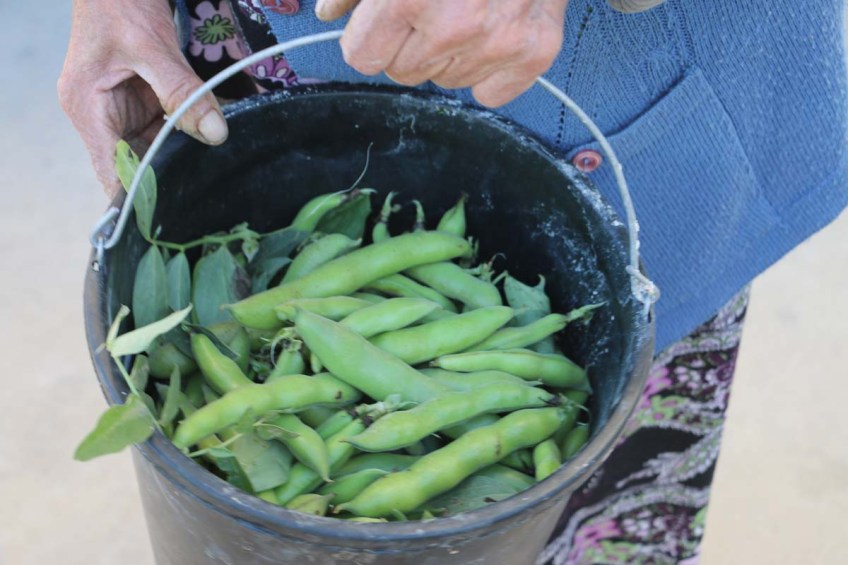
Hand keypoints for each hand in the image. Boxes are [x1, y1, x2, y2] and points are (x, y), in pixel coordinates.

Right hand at [58, 0, 227, 195]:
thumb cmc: (120, 4)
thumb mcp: (153, 48)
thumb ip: (184, 92)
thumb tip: (216, 133)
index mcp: (87, 107)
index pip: (110, 169)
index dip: (138, 194)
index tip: (172, 210)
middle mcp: (98, 116)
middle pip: (133, 164)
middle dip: (168, 174)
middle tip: (206, 188)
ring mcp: (118, 111)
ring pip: (152, 149)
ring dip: (180, 154)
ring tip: (212, 167)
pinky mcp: (137, 103)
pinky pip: (163, 130)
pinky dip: (184, 133)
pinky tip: (208, 137)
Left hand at [315, 0, 569, 107]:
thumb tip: (330, 14)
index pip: (363, 57)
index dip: (368, 33)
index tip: (383, 16)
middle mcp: (456, 27)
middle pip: (402, 73)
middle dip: (408, 42)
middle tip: (433, 1)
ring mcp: (501, 42)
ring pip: (445, 81)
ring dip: (448, 52)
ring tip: (468, 4)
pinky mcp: (537, 49)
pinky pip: (489, 92)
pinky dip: (487, 68)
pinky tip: (492, 28)